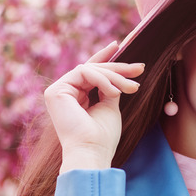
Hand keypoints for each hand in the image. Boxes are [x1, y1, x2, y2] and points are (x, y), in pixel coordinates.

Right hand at [44, 41, 144, 172]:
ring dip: (114, 76)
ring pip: (90, 69)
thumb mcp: (110, 105)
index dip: (103, 57)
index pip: (89, 72)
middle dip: (118, 68)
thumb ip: (109, 87)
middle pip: (92, 69)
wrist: (92, 151)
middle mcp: (64, 93)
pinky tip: (114, 92)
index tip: (119, 44)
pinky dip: (103, 79)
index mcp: (75, 98)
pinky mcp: (55, 91)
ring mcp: (58, 91)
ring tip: (131, 88)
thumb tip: (116, 72)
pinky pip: (84, 72)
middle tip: (139, 69)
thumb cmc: (103, 135)